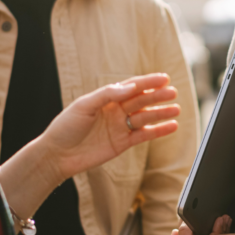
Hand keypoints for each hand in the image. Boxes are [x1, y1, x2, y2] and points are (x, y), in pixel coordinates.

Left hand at [36, 73, 179, 181]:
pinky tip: (171, 126)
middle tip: (173, 92)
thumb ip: (107, 95)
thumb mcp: (83, 105)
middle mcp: (116, 111)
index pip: (131, 87)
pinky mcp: (123, 143)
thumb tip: (130, 87)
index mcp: (106, 98)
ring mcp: (120, 127)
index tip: (163, 78)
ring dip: (161, 113)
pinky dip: (158, 131)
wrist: (57, 155)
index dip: (148, 82)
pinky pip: (144, 135)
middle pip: (141, 101)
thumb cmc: (66, 127)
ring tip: (176, 109)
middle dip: (157, 96)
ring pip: (145, 117)